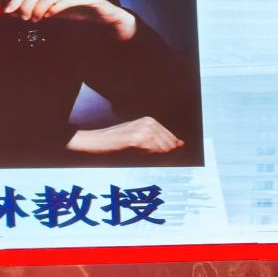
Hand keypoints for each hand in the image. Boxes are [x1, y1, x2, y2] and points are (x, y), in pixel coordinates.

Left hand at [4, 0, 136, 39]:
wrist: (104, 16)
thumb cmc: (78, 13)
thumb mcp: (53, 13)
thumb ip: (36, 11)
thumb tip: (15, 14)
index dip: (16, 0)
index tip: (7, 12)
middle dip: (26, 6)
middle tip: (24, 19)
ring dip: (38, 10)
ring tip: (36, 20)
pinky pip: (64, 1)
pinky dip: (54, 9)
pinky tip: (49, 16)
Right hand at [67, 117, 183, 154]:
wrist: (96, 141)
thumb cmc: (116, 142)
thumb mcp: (138, 137)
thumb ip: (158, 139)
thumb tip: (181, 144)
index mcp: (150, 120)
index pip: (171, 139)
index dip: (168, 150)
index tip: (155, 154)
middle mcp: (149, 123)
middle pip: (169, 145)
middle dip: (163, 154)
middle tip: (142, 153)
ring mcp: (144, 130)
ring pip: (163, 149)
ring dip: (154, 156)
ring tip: (136, 151)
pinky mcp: (138, 139)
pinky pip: (153, 152)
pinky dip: (148, 156)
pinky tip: (136, 152)